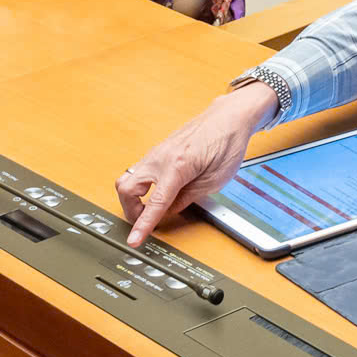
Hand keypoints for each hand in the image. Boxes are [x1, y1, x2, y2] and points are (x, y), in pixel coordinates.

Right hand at [116, 83, 273, 247]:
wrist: (230, 116)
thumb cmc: (228, 143)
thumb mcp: (214, 180)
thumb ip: (188, 198)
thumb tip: (168, 211)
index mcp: (177, 165)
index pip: (154, 203)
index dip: (143, 225)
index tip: (134, 240)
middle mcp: (161, 156)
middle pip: (126, 188)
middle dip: (130, 210)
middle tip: (144, 222)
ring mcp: (157, 151)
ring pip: (128, 178)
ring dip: (134, 198)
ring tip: (152, 208)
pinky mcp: (159, 149)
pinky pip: (139, 170)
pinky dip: (141, 186)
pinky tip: (157, 192)